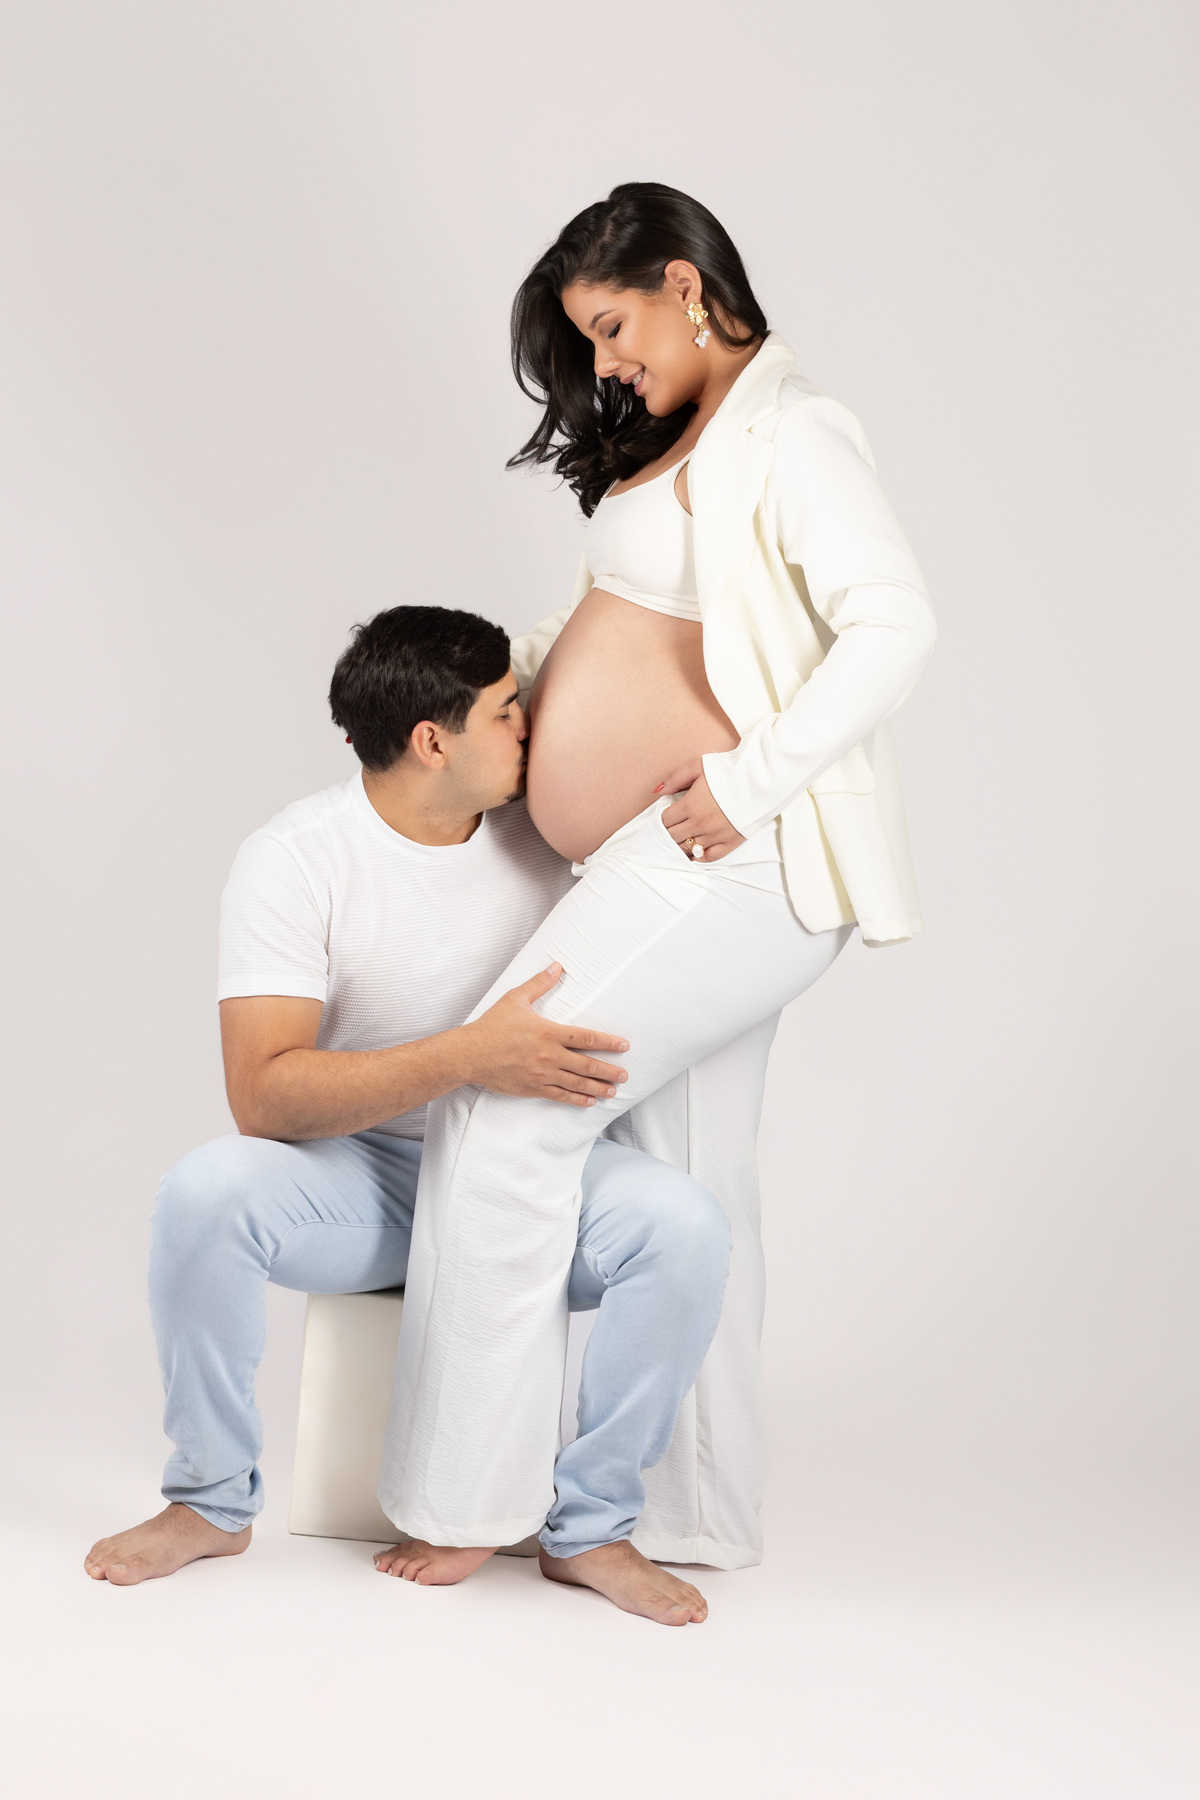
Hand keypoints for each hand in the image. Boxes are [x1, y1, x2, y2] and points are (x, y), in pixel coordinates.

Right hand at [460, 964, 629, 1106]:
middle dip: (609, 1070)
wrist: (470, 1054)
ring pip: (577, 1083)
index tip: (624, 1046)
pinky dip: (577, 1099)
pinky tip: (590, 1101)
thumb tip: (557, 966)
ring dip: (599, 1087)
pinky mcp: (533, 1088)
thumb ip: (540, 983)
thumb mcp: (516, 998)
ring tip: (614, 1090)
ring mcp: (542, 1074)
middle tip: (625, 1074)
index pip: (586, 1038)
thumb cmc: (492, 1026)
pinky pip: (560, 1096)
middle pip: (587, 1065)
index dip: (608, 1042)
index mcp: (549, 1032)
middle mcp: (549, 1055)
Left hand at [655, 762, 745, 863]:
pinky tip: (696, 852)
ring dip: (681, 844)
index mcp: (690, 805)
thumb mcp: (698, 766)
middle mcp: (699, 824)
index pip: (665, 821)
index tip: (666, 817)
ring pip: (688, 848)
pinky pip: (709, 856)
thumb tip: (657, 791)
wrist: (760, 780)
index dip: (662, 820)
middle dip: (669, 832)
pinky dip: (700, 856)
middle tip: (671, 829)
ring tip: (681, 840)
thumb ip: (676, 778)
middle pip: (673, 836)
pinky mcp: (730, 842)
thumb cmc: (729, 770)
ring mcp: (715, 835)